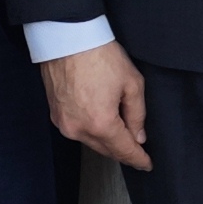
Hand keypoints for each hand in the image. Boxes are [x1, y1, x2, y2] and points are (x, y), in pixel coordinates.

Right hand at [43, 40, 153, 169]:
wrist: (67, 39)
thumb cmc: (99, 56)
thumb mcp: (132, 83)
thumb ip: (137, 115)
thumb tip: (138, 136)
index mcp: (100, 123)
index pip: (123, 151)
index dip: (138, 159)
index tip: (147, 164)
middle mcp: (79, 129)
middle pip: (106, 149)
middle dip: (123, 150)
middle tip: (138, 150)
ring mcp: (64, 124)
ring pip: (92, 141)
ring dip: (107, 140)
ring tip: (122, 132)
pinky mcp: (55, 116)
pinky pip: (78, 131)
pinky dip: (92, 130)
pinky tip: (102, 122)